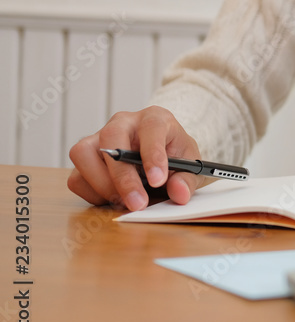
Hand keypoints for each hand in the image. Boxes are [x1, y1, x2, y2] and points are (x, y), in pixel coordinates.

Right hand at [67, 106, 202, 210]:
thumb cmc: (175, 157)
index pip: (151, 127)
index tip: (158, 180)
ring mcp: (99, 138)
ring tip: (125, 201)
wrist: (162, 158)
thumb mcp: (190, 167)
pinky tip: (114, 198)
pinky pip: (76, 178)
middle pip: (111, 138)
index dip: (153, 154)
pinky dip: (93, 194)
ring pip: (83, 154)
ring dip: (102, 184)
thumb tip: (179, 194)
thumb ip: (187, 180)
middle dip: (123, 176)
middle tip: (138, 203)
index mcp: (155, 118)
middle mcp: (123, 123)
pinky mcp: (85, 159)